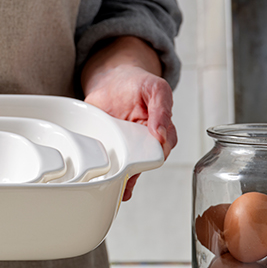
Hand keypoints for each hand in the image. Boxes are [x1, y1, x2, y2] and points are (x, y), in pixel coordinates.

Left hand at [81, 37, 177, 201]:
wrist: (113, 79)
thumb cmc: (138, 84)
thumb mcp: (155, 88)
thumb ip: (162, 108)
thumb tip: (161, 133)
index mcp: (159, 131)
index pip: (162, 148)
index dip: (156, 154)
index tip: (149, 157)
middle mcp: (142, 142)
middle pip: (142, 162)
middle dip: (136, 173)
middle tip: (127, 177)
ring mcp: (123, 145)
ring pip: (126, 167)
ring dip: (122, 179)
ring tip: (116, 188)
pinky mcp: (106, 143)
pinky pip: (107, 160)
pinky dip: (106, 172)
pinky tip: (104, 182)